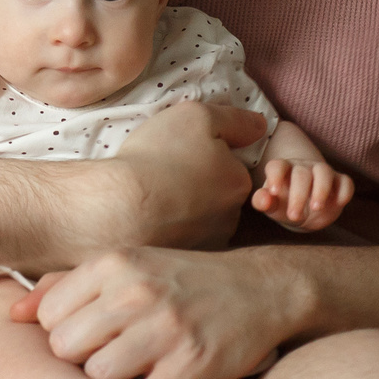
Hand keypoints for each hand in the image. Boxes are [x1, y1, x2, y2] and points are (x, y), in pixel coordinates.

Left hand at [13, 247, 298, 378]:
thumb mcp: (126, 265)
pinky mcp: (189, 366)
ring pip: (95, 376)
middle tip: (106, 358)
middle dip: (79, 361)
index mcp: (113, 263)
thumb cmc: (180, 280)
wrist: (259, 289)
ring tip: (129, 373)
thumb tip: (12, 313)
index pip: (48, 315)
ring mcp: (163, 329)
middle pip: (65, 348)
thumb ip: (65, 286)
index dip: (62, 333)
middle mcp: (134, 292)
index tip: (88, 336)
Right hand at [103, 102, 268, 249]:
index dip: (206, 157)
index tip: (180, 155)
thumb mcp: (197, 117)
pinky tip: (148, 220)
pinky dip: (167, 231)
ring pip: (198, 221)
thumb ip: (234, 119)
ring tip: (152, 199)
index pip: (231, 167)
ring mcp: (206, 243)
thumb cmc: (157, 158)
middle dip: (197, 187)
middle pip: (216, 196)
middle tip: (164, 175)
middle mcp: (231, 218)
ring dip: (182, 211)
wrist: (119, 208)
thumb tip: (260, 125)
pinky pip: (179, 241)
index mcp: (239, 182)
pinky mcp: (182, 260)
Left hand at [251, 159, 353, 230]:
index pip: (277, 166)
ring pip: (324, 172)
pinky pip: (345, 181)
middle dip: (298, 195)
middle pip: (301, 173)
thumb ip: (263, 202)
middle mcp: (302, 167)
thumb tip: (264, 199)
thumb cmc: (284, 205)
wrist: (306, 212)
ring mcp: (322, 173)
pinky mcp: (339, 182)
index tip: (275, 192)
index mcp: (282, 170)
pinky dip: (344, 191)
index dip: (275, 176)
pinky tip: (339, 203)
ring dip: (321, 189)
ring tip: (316, 207)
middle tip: (294, 215)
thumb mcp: (272, 206)